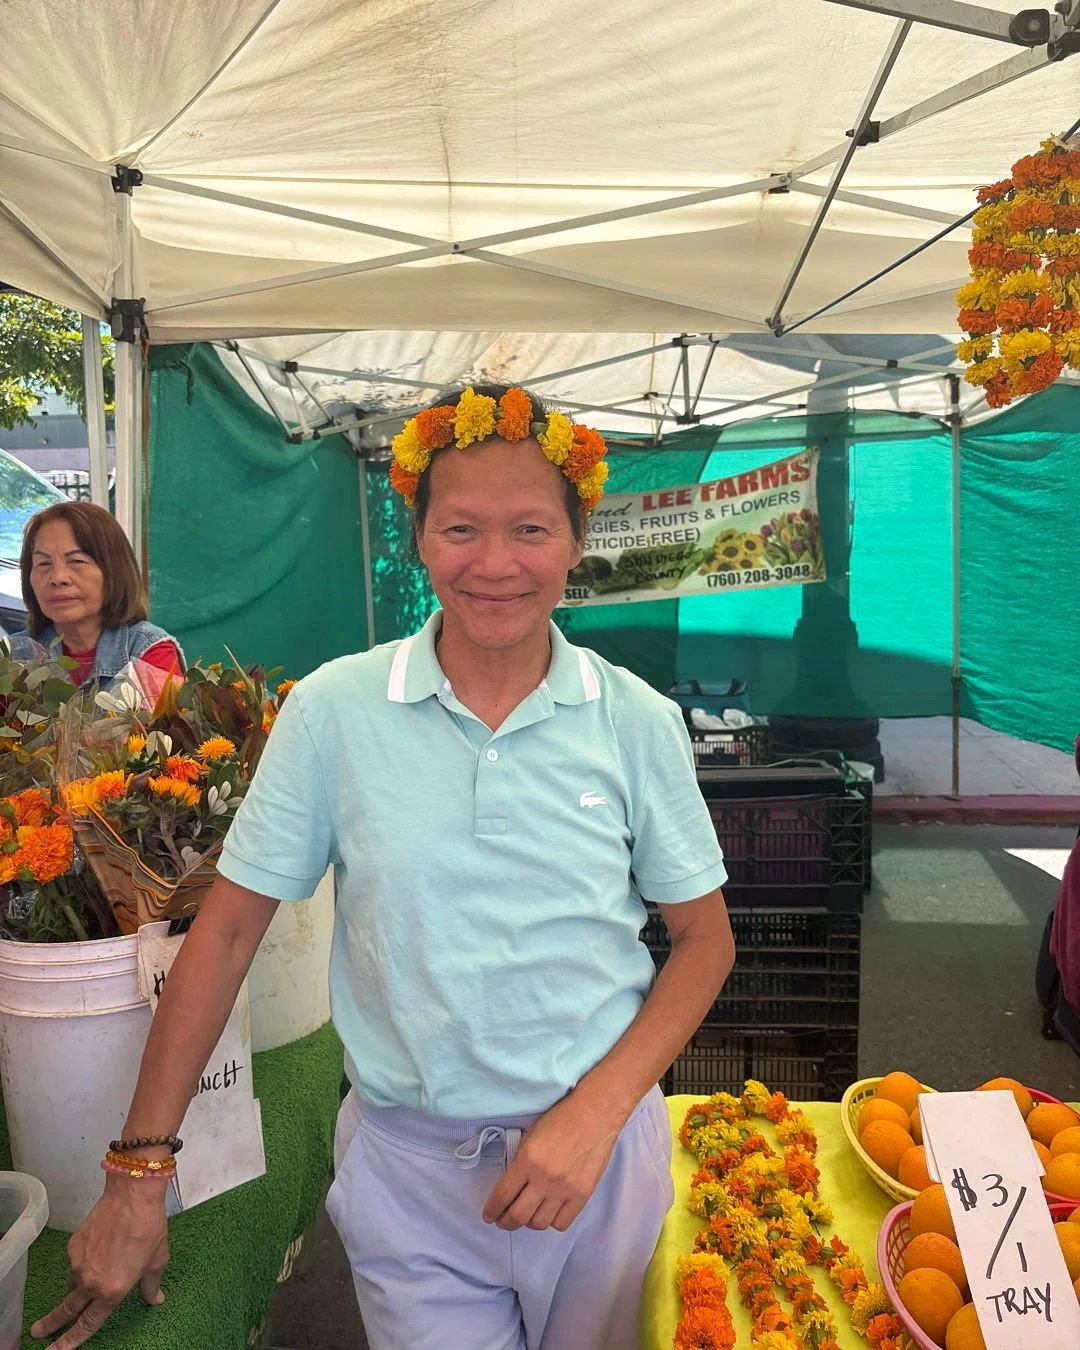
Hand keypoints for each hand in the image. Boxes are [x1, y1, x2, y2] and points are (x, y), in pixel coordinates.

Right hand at [30, 1177, 169, 1348]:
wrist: (132, 1196)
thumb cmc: (149, 1228)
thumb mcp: (157, 1260)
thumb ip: (150, 1285)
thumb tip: (155, 1299)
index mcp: (112, 1291)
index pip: (88, 1324)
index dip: (71, 1341)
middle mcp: (91, 1282)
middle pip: (66, 1310)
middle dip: (52, 1325)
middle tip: (39, 1333)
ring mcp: (78, 1264)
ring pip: (72, 1285)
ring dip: (74, 1290)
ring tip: (87, 1283)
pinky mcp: (73, 1247)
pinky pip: (75, 1264)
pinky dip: (82, 1265)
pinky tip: (97, 1252)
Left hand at [482, 1089, 624, 1232]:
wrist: (594, 1115)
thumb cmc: (560, 1120)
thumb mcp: (530, 1137)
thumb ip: (520, 1164)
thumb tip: (511, 1189)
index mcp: (527, 1160)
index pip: (503, 1194)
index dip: (492, 1209)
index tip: (489, 1215)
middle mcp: (544, 1179)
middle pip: (518, 1215)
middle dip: (506, 1222)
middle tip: (503, 1221)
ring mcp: (564, 1189)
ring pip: (539, 1223)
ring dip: (529, 1222)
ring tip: (528, 1215)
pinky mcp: (582, 1195)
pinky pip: (561, 1223)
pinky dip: (552, 1222)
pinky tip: (549, 1212)